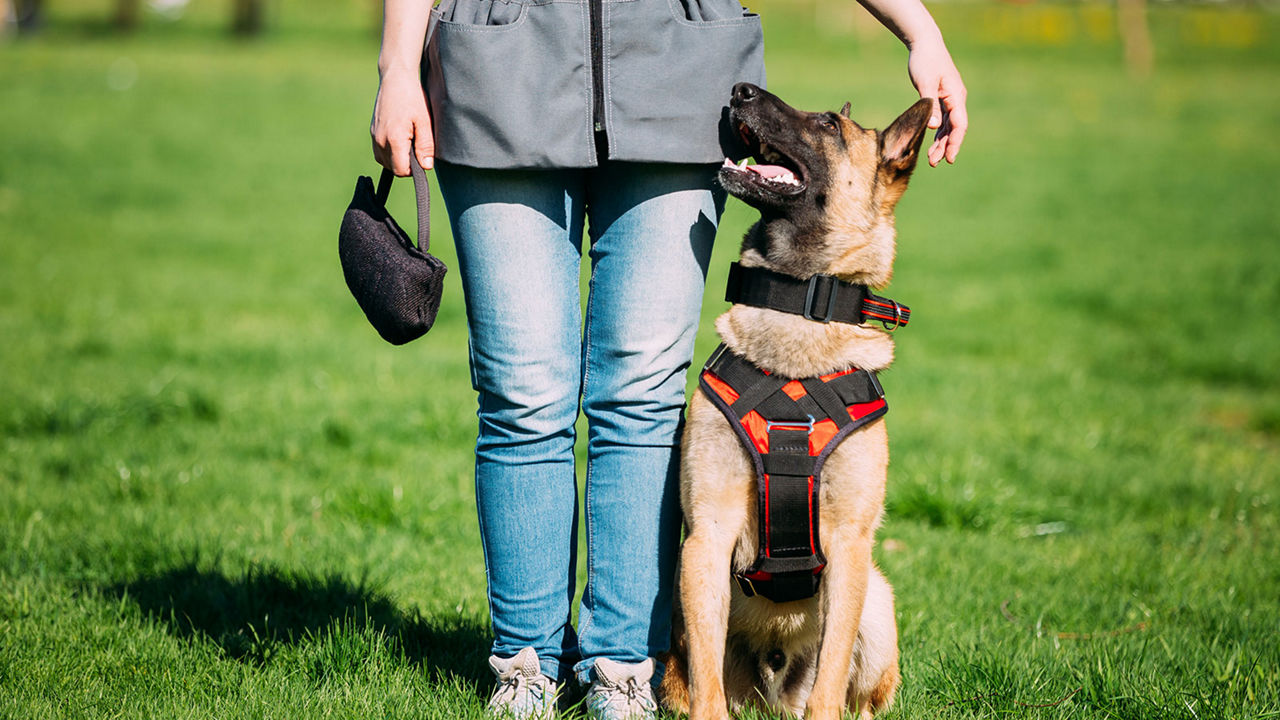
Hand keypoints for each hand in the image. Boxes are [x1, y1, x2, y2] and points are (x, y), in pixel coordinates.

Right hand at [370, 67, 434, 175]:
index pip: (401, 170)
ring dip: (397, 159)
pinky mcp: (372, 131)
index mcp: (394, 139)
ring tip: (409, 142)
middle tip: (417, 147)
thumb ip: (425, 146)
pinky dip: (390, 152)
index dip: (414, 170)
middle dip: (406, 164)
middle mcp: (380, 140)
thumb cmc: (412, 97)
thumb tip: (426, 167)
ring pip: (385, 161)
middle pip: (393, 168)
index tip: (421, 157)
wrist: (395, 78)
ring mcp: (374, 136)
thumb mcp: (424, 122)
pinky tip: (401, 139)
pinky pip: (380, 152)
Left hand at [907, 38, 966, 166]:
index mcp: (956, 96)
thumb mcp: (925, 82)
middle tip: (935, 163)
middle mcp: (956, 99)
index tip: (949, 158)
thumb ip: (930, 105)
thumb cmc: (924, 60)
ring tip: (932, 159)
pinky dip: (938, 132)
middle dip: (946, 147)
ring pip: (949, 126)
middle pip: (954, 129)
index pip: (959, 124)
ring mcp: (950, 99)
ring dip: (941, 142)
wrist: (924, 44)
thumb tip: (934, 127)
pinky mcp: (942, 98)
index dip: (955, 143)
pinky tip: (932, 144)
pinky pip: (943, 120)